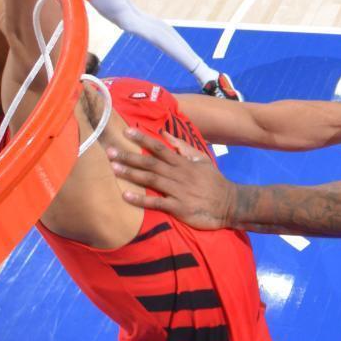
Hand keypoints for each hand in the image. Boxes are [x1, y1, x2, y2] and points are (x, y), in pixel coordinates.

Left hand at [110, 127, 235, 229]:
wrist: (230, 204)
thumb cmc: (213, 182)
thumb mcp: (202, 160)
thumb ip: (183, 147)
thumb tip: (165, 133)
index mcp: (183, 163)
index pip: (160, 148)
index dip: (143, 140)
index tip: (126, 132)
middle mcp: (178, 174)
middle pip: (151, 163)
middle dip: (130, 157)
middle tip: (110, 152)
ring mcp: (178, 191)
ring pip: (151, 180)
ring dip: (132, 174)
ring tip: (114, 169)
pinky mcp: (179, 208)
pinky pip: (157, 203)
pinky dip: (141, 200)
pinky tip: (127, 196)